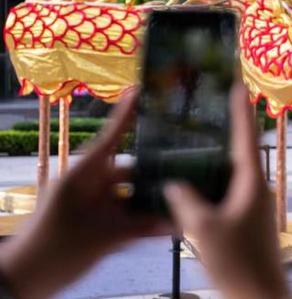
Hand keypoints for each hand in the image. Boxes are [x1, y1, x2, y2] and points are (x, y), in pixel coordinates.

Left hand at [0, 91, 170, 298]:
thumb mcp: (102, 238)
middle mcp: (91, 184)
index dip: (126, 114)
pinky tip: (167, 224)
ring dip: (151, 201)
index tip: (141, 89)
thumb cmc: (55, 248)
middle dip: (157, 173)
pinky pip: (125, 215)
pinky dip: (142, 220)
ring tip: (184, 199)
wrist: (24, 281)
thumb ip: (142, 228)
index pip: (112, 137)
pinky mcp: (96, 222)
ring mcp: (94, 204)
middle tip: (189, 167)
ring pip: (130, 195)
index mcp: (85, 174)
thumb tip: (178, 223)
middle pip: (130, 170)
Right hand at [164, 83, 289, 298]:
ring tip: (192, 144)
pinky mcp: (248, 219)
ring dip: (215, 160)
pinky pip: (229, 192)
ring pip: (231, 174)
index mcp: (252, 182)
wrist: (261, 295)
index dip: (240, 109)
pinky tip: (194, 185)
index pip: (245, 136)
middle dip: (223, 130)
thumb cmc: (237, 261)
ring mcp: (254, 204)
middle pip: (238, 152)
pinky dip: (213, 183)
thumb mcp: (203, 228)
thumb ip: (185, 201)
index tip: (238, 83)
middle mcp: (257, 188)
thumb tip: (172, 182)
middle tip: (205, 110)